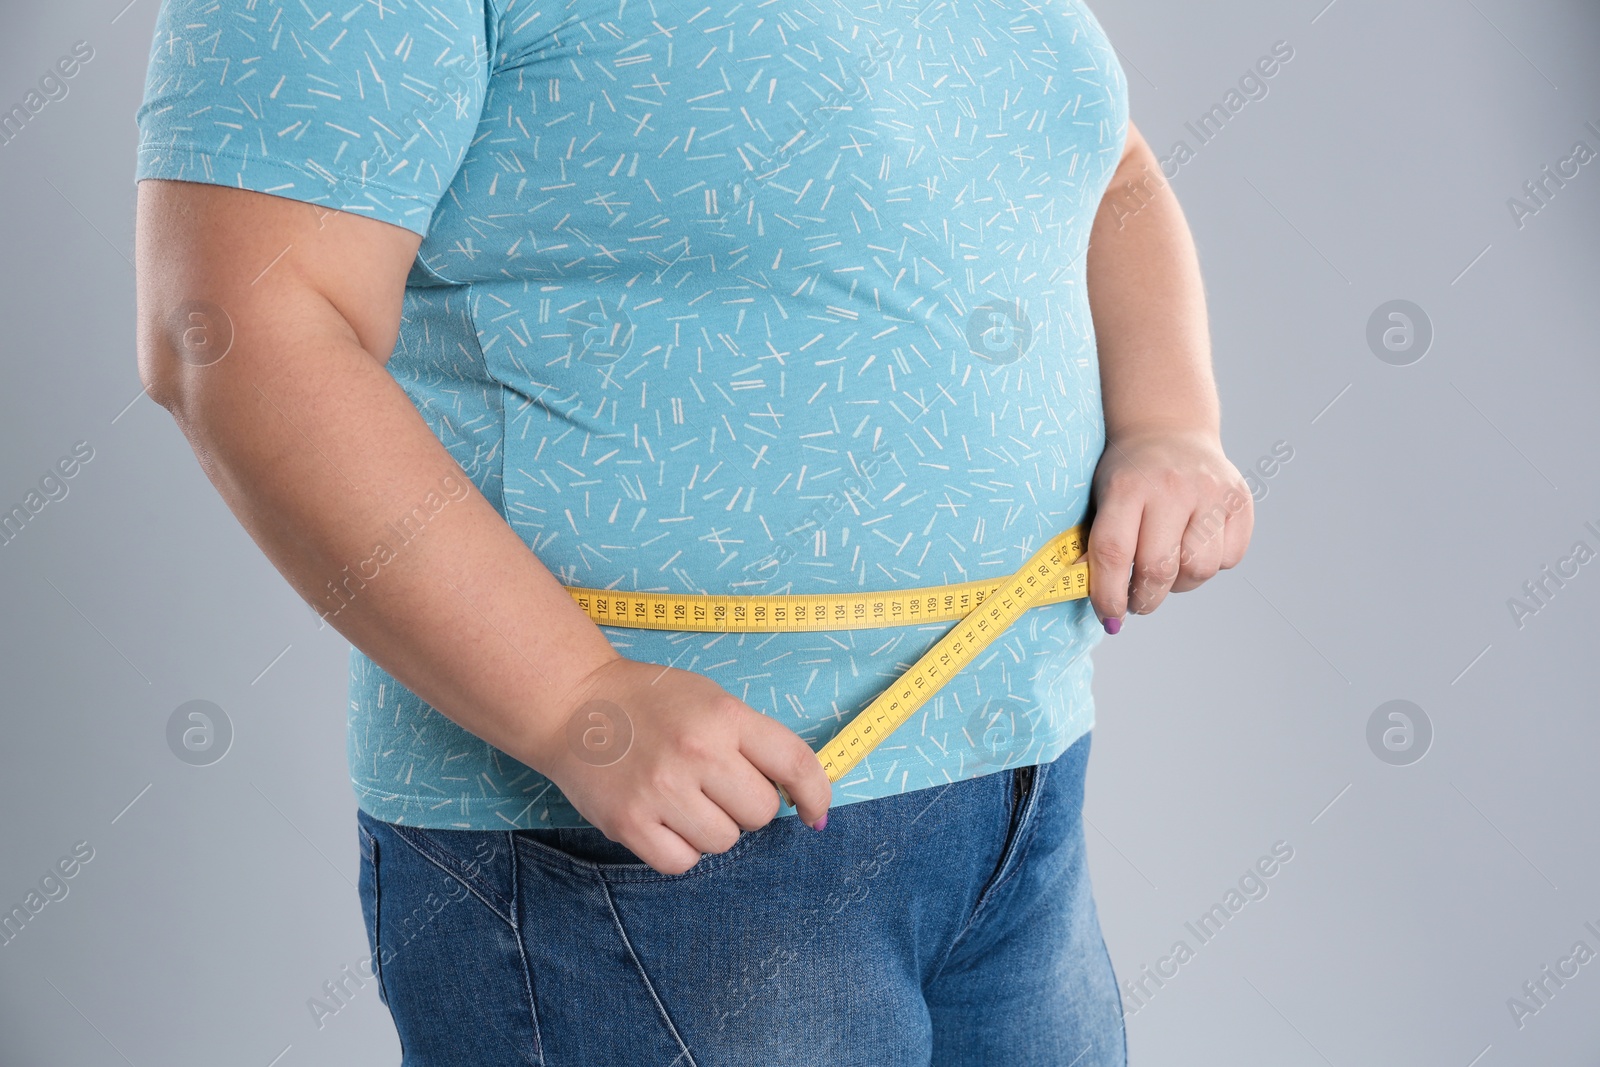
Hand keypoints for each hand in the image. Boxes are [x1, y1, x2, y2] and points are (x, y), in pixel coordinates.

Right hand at [532, 657, 833, 874]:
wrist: (571, 703)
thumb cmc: (650, 703)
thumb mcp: (711, 700)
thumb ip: (754, 741)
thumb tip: (799, 798)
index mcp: (724, 716)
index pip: (795, 764)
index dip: (816, 795)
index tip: (814, 812)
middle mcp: (697, 752)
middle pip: (761, 812)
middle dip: (747, 805)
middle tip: (716, 785)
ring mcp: (661, 790)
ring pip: (724, 841)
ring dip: (712, 827)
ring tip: (683, 797)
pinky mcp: (629, 823)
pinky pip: (682, 862)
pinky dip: (679, 849)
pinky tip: (663, 819)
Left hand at [1086, 428, 1253, 629]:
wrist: (1167, 428)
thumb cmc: (1126, 475)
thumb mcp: (1099, 497)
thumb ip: (1092, 544)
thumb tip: (1087, 596)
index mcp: (1126, 487)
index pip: (1114, 552)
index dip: (1109, 594)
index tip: (1110, 615)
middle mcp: (1170, 488)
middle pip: (1159, 568)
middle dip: (1145, 599)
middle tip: (1137, 601)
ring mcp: (1210, 492)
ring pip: (1200, 569)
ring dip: (1180, 585)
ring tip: (1167, 570)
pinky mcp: (1240, 500)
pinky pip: (1230, 558)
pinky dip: (1213, 566)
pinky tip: (1193, 549)